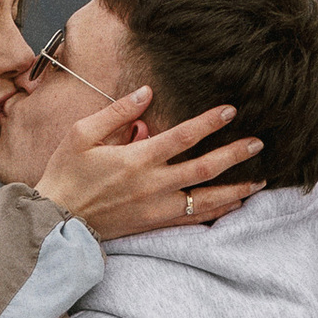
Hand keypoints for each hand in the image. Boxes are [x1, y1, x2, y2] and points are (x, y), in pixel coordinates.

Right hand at [34, 89, 263, 241]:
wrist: (57, 220)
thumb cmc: (66, 174)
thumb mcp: (82, 134)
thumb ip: (117, 112)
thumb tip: (146, 92)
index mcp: (136, 159)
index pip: (183, 136)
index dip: (210, 122)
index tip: (231, 110)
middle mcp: (153, 185)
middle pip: (205, 168)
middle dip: (235, 155)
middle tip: (259, 144)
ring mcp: (157, 208)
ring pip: (207, 200)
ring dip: (236, 188)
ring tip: (261, 180)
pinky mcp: (155, 224)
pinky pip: (194, 220)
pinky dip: (218, 213)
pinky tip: (235, 205)